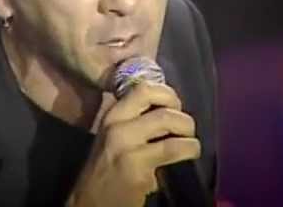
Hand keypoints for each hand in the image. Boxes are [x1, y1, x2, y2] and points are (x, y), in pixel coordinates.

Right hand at [66, 81, 200, 206]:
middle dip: (178, 108)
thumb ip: (135, 122)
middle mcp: (116, 124)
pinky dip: (188, 149)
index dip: (165, 92)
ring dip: (187, 130)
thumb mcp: (115, 138)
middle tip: (185, 125)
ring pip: (166, 119)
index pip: (141, 88)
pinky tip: (190, 154)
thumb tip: (167, 110)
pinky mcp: (136, 165)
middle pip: (154, 97)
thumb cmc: (107, 171)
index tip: (175, 105)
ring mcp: (125, 143)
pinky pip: (172, 148)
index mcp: (112, 115)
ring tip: (191, 142)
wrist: (91, 204)